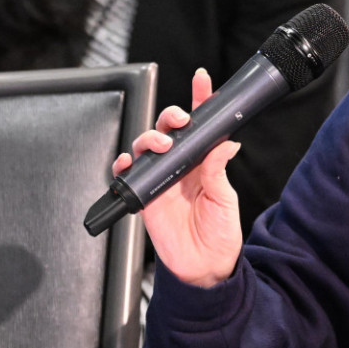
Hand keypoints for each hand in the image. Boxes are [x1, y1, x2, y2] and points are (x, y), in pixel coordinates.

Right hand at [109, 69, 244, 288]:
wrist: (205, 268)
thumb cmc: (220, 234)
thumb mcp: (225, 199)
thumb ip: (219, 170)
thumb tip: (225, 142)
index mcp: (204, 163)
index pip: (201, 126)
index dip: (200, 100)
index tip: (202, 80)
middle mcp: (181, 167)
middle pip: (169, 131)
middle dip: (170, 117)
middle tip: (179, 121)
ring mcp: (161, 180)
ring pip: (146, 147)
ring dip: (149, 138)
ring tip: (162, 145)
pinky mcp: (144, 197)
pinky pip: (128, 175)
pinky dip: (123, 165)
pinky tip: (128, 162)